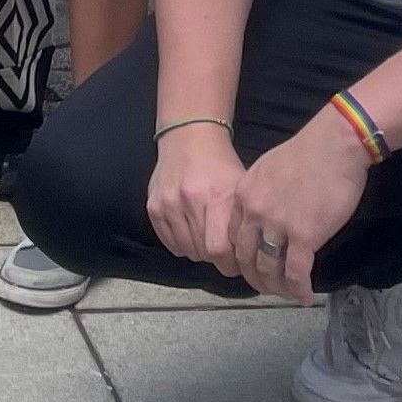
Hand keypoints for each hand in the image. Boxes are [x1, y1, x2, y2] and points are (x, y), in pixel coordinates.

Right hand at [144, 124, 247, 267]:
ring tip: (207, 234)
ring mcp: (168, 203)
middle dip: (217, 258)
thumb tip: (248, 258)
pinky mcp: (153, 207)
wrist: (188, 138)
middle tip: (224, 249)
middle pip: (203, 252)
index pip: (219, 249)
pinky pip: (171, 244)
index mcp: (217, 196)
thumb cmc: (219, 165)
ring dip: (200, 250)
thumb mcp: (240, 188)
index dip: (229, 264)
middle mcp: (189, 200)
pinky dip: (183, 244)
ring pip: (187, 250)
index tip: (235, 263)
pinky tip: (191, 228)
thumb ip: (242, 222)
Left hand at [233, 107, 372, 301]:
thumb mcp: (270, 169)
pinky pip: (295, 273)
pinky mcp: (304, 236)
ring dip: (278, 288)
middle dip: (257, 279)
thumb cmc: (310, 152)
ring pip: (269, 270)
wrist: (335, 144)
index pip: (234, 237)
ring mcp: (277, 226)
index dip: (243, 258)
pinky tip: (306, 296)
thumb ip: (261, 193)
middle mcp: (254, 213)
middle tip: (270, 288)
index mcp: (244, 195)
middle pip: (246, 258)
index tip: (254, 266)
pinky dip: (299, 289)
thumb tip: (267, 213)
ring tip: (289, 295)